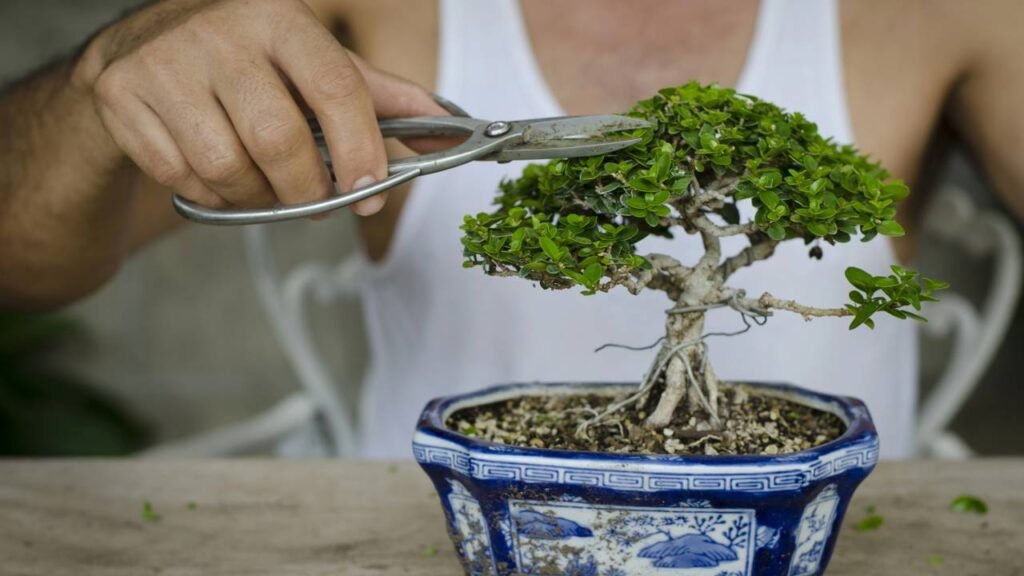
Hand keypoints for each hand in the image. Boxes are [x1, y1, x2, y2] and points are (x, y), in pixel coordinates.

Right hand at [74, 0, 442, 215]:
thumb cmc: (251, 63)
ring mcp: (165, 63)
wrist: (143, 49)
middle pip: (279, 140)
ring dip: (258, 197)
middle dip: (307, 189)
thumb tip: (447, 129)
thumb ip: (380, 98)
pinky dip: (214, 196)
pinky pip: (184, 179)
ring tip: (266, 185)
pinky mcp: (124, 97)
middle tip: (316, 201)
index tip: (370, 190)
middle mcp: (220, 33)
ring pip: (229, 168)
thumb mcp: (315, 64)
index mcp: (279, 18)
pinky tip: (220, 175)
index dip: (361, 149)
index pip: (335, 87)